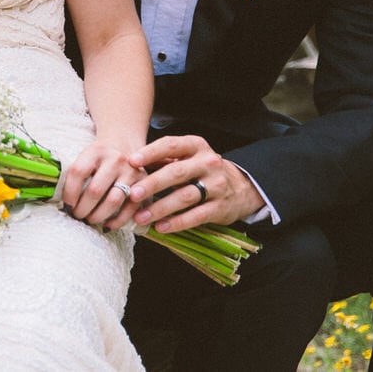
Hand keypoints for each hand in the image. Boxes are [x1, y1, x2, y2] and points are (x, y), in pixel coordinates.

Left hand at [61, 138, 144, 230]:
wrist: (124, 145)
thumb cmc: (99, 158)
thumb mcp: (87, 156)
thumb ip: (76, 173)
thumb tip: (64, 203)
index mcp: (96, 151)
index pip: (78, 172)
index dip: (69, 192)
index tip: (66, 205)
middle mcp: (115, 159)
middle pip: (95, 190)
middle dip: (82, 209)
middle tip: (77, 215)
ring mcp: (130, 172)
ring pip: (113, 201)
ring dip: (98, 216)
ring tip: (90, 219)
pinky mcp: (142, 184)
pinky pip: (129, 209)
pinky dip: (117, 221)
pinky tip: (107, 225)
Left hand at [127, 134, 265, 230]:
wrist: (241, 187)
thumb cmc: (202, 170)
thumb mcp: (188, 157)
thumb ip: (164, 160)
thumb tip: (131, 166)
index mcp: (196, 146)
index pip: (171, 145)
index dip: (151, 152)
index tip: (132, 161)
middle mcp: (208, 163)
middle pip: (176, 172)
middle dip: (152, 184)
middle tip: (132, 194)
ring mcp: (216, 185)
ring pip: (184, 196)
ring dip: (160, 208)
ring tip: (141, 217)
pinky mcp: (220, 207)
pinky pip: (196, 216)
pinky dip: (177, 222)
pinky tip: (160, 227)